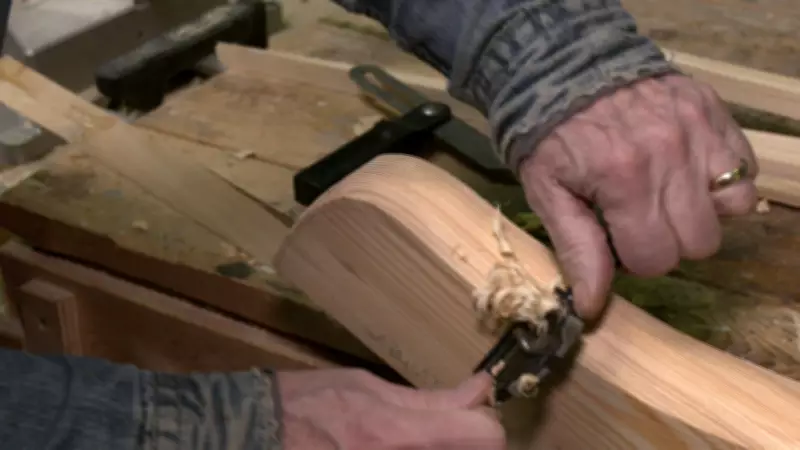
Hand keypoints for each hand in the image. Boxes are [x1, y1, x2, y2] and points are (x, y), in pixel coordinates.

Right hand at [278, 368, 505, 448]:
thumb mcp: (369, 387)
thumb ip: (430, 399)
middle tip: (444, 430)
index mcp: (401, 434)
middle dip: (467, 441)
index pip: (486, 436)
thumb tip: (480, 389)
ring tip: (412, 439)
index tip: (470, 415)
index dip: (484, 422)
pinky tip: (396, 446)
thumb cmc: (309, 405)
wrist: (255, 435)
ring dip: (445, 449)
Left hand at [518, 74, 757, 319]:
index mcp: (624, 181)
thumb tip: (592, 307)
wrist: (563, 68)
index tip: (617, 237)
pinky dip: (721, 179)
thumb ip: (578, 250)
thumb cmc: (549, 135)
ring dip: (701, 212)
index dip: (635, 259)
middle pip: (700, 242)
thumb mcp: (548, 194)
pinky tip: (686, 171)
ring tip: (666, 195)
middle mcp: (671, 156)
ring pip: (734, 208)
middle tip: (639, 217)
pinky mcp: (714, 111)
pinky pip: (744, 167)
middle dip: (668, 240)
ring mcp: (699, 130)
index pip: (656, 260)